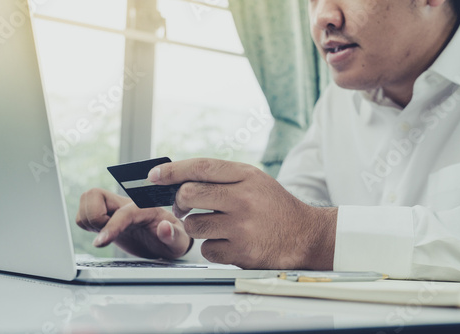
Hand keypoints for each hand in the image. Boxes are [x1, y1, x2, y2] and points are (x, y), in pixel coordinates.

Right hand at [76, 188, 191, 259]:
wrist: (168, 240)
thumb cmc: (174, 238)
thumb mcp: (180, 241)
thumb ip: (174, 235)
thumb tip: (164, 227)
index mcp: (144, 207)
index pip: (123, 212)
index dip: (110, 226)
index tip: (100, 242)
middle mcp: (127, 203)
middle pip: (95, 194)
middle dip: (94, 217)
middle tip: (105, 234)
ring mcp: (115, 207)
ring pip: (86, 199)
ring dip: (88, 219)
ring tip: (104, 233)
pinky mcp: (106, 215)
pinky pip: (84, 211)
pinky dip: (85, 222)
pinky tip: (100, 232)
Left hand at [148, 158, 337, 269]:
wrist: (305, 236)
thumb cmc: (274, 207)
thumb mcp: (255, 181)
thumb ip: (222, 178)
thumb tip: (178, 180)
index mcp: (247, 176)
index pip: (201, 167)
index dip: (172, 170)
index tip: (153, 176)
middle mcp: (244, 199)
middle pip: (189, 195)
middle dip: (180, 201)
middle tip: (184, 206)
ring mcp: (242, 227)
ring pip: (193, 225)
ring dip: (196, 227)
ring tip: (214, 226)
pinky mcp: (241, 252)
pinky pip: (206, 249)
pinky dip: (212, 248)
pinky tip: (228, 243)